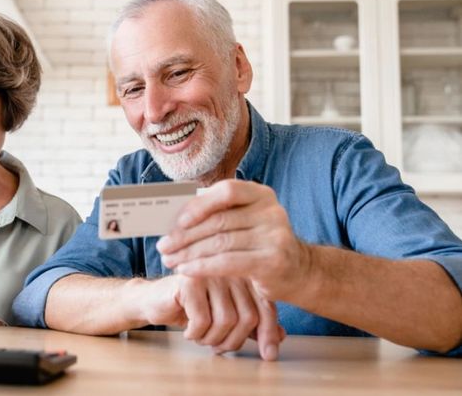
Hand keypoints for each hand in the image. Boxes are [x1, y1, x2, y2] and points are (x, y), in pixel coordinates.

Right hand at [140, 274, 283, 359]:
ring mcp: (209, 272)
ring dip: (212, 339)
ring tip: (201, 337)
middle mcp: (229, 269)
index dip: (268, 334)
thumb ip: (253, 324)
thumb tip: (280, 337)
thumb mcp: (226, 317)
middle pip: (247, 316)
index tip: (268, 355)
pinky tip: (188, 330)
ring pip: (226, 319)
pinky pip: (202, 319)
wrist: (154, 300)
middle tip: (218, 346)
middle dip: (233, 341)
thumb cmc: (191, 307)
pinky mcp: (188, 281)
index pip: (265, 306)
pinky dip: (196, 333)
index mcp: (243, 275)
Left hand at [156, 179, 312, 301]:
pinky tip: (185, 270)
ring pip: (220, 243)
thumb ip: (218, 214)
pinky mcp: (272, 261)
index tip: (177, 220)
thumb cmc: (260, 244)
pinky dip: (202, 267)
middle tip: (162, 246)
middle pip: (218, 220)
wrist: (300, 272)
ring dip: (188, 253)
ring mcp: (275, 236)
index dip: (199, 204)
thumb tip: (173, 214)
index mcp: (261, 194)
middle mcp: (271, 211)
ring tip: (169, 260)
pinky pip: (227, 263)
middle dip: (184, 235)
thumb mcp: (245, 222)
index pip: (226, 191)